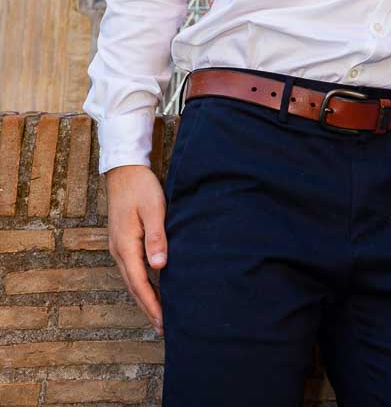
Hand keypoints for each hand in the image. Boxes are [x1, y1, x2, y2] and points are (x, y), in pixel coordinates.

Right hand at [106, 164, 166, 333]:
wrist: (124, 170)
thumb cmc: (141, 187)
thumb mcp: (153, 209)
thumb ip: (156, 236)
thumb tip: (159, 266)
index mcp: (125, 245)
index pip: (139, 283)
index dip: (152, 304)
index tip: (163, 321)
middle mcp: (118, 250)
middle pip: (133, 287)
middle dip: (148, 308)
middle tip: (163, 328)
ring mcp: (119, 247)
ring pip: (131, 280)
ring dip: (144, 298)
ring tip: (159, 315)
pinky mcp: (123, 241)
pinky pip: (132, 270)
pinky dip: (141, 284)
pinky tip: (151, 288)